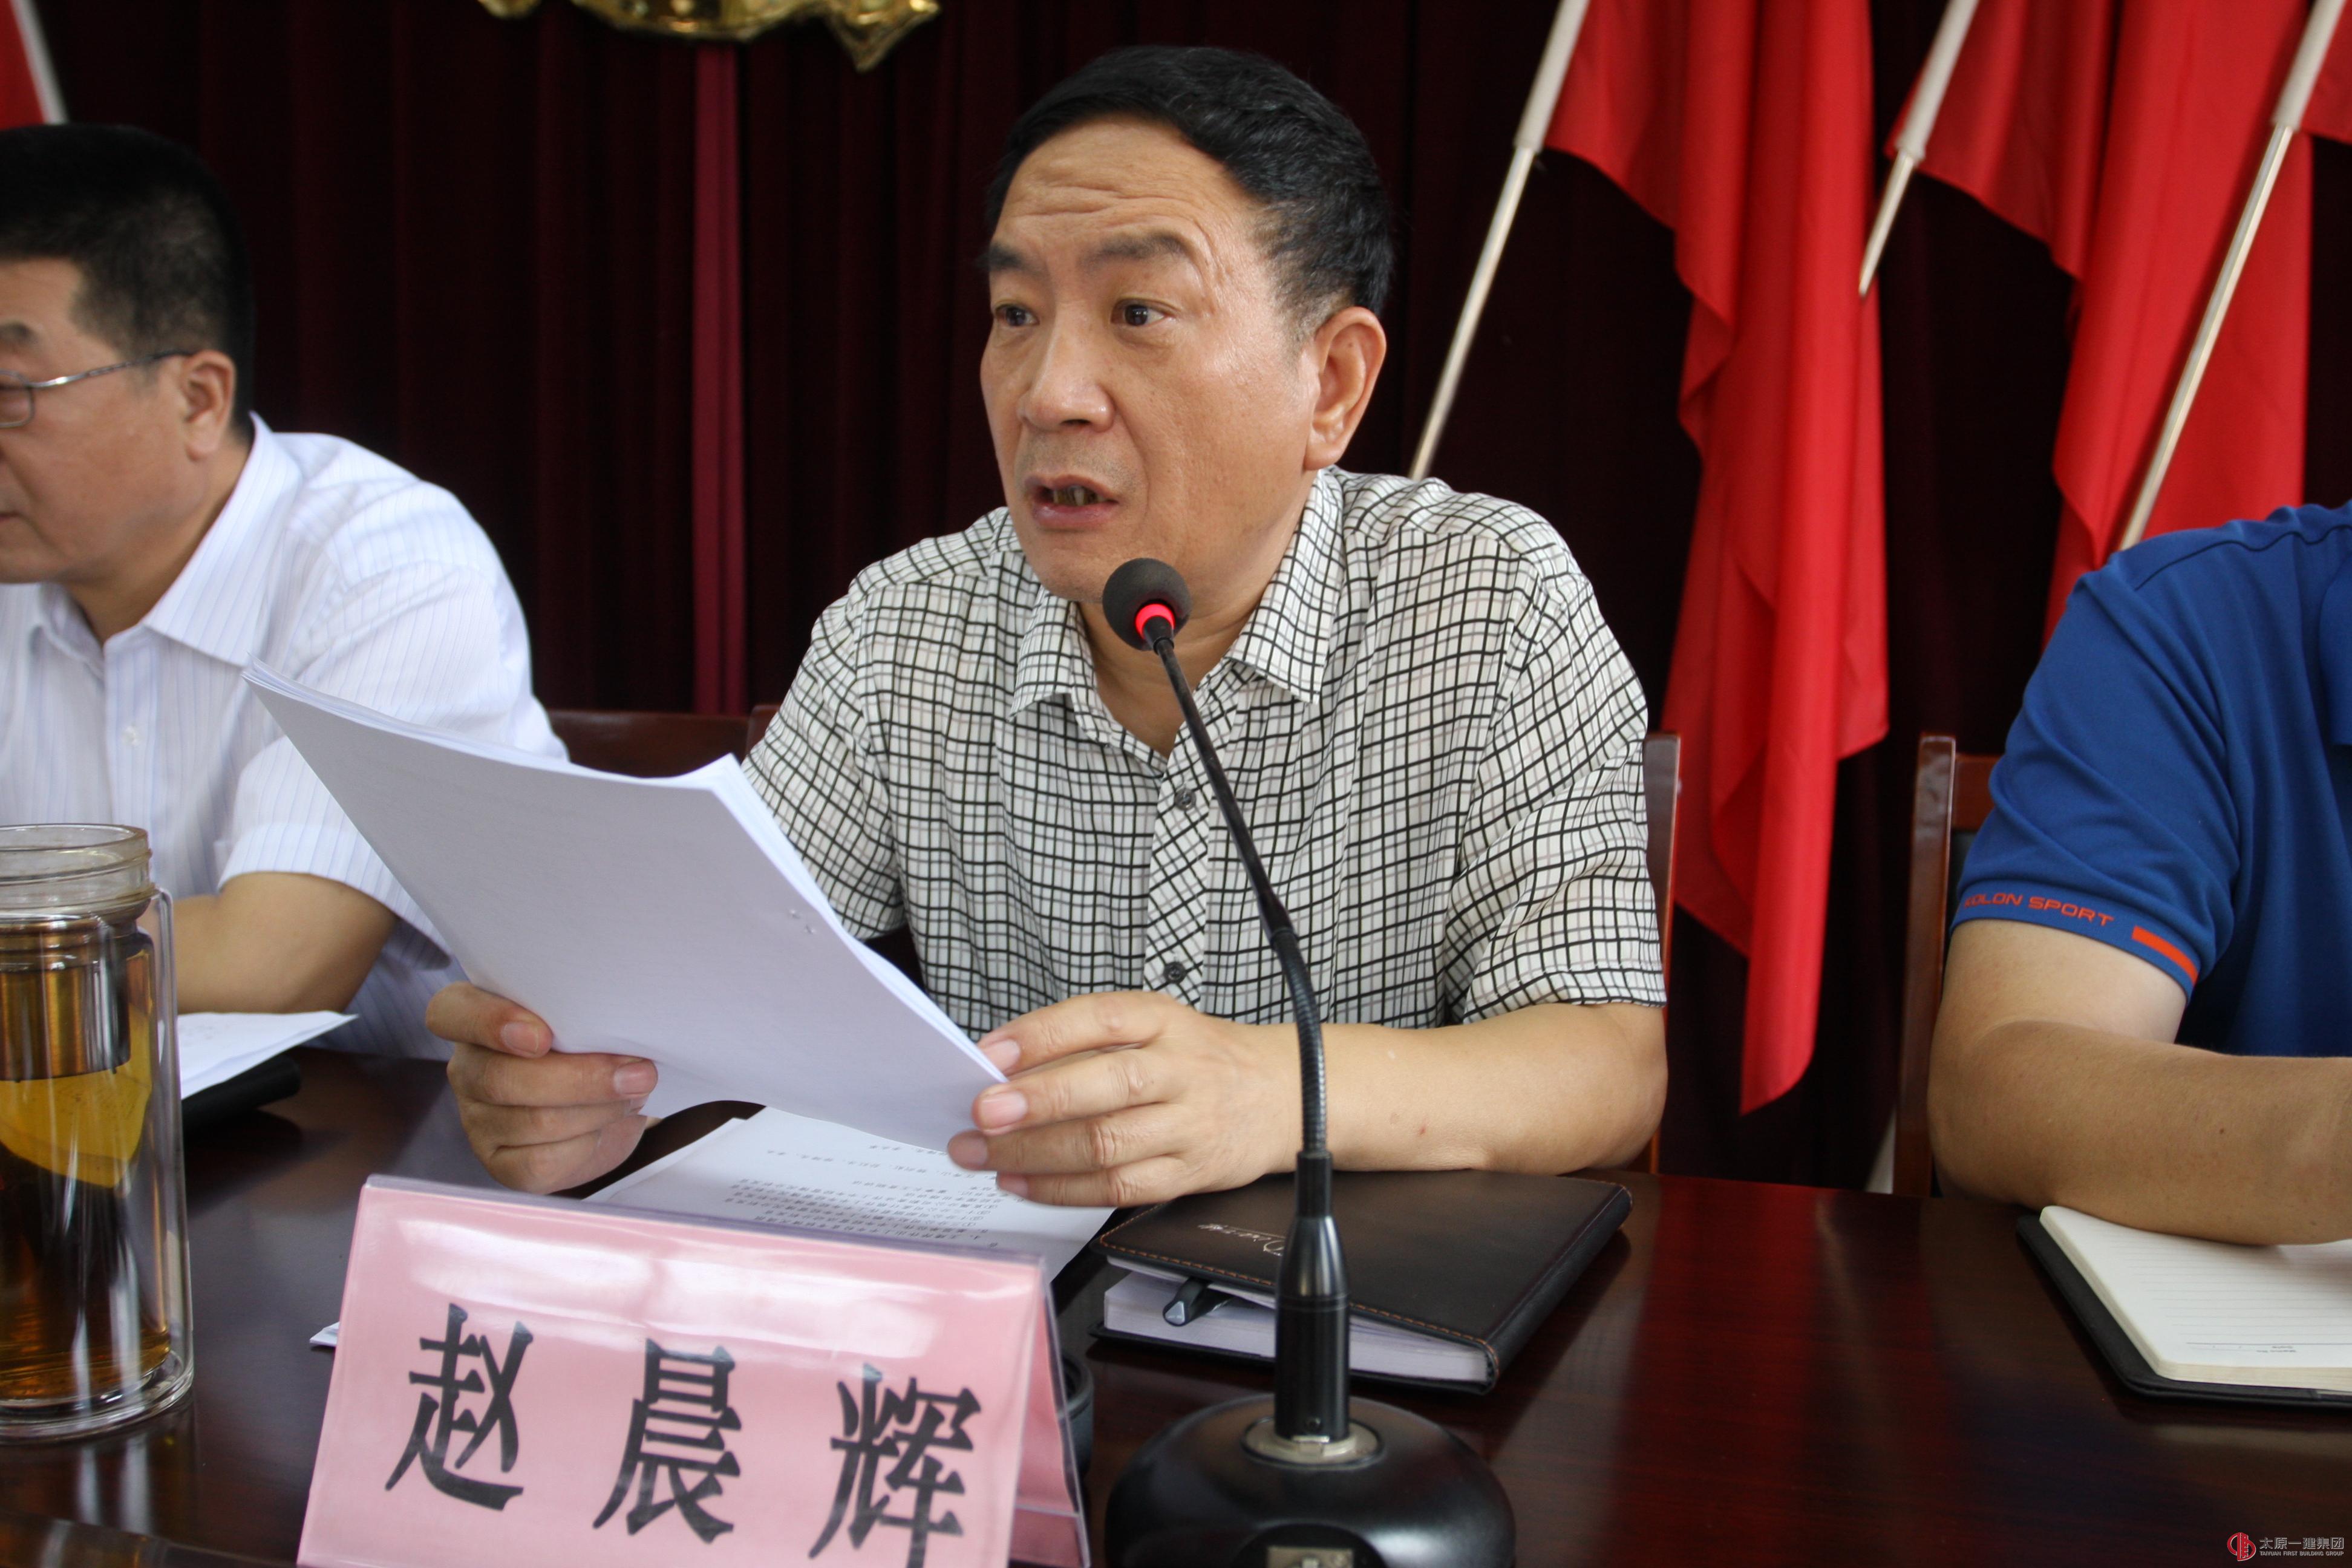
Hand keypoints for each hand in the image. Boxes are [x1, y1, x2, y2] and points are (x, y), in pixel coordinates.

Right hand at [431, 981, 654, 1192]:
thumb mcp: (583, 1017)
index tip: (541, 1036)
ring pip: (533, 1121)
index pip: (451, 1013)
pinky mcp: (501, 1164)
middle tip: (639, 1073)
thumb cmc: (590, 1045)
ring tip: (635, 1094)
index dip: (489, 1023)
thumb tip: (619, 1026)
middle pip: (502, 1079)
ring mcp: (478, 1121)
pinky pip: (542, 1161)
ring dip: (597, 1110)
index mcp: (474, 1018)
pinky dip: (586, 1144)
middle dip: (581, 1079)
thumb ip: (580, 1013)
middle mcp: (468, 1070)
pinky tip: (606, 1126)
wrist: (608, 1100)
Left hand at [946, 991, 1298, 1205]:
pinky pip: (1118, 1188)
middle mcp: (1180, 1070)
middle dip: (1037, 1102)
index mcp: (1164, 1020)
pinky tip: (1021, 1182)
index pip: (1101, 1018)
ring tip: (982, 1153)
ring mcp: (1187, 1125)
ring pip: (1106, 1144)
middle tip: (980, 1113)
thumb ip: (1088, 1041)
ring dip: (1035, 1153)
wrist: (1284, 1095)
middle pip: (1106, 1086)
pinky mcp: (1187, 1173)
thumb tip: (1002, 1069)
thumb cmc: (1200, 1058)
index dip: (1043, 1035)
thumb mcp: (1155, 1026)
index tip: (990, 1054)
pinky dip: (1062, 1190)